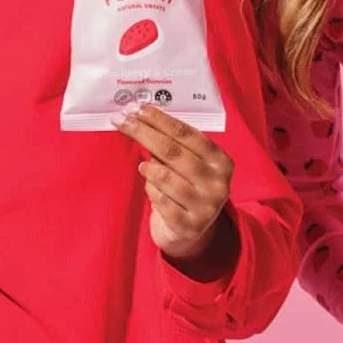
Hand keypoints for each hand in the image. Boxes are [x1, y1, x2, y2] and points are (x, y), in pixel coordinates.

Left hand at [111, 103, 234, 266]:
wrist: (193, 233)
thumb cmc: (187, 188)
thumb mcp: (189, 164)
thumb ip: (173, 143)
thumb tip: (140, 116)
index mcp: (221, 161)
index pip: (186, 133)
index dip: (159, 119)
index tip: (137, 108)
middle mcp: (218, 183)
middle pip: (172, 151)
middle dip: (143, 132)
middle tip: (122, 120)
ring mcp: (206, 206)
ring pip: (164, 177)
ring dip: (148, 168)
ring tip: (144, 167)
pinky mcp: (189, 226)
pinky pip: (159, 200)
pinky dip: (151, 191)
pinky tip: (152, 189)